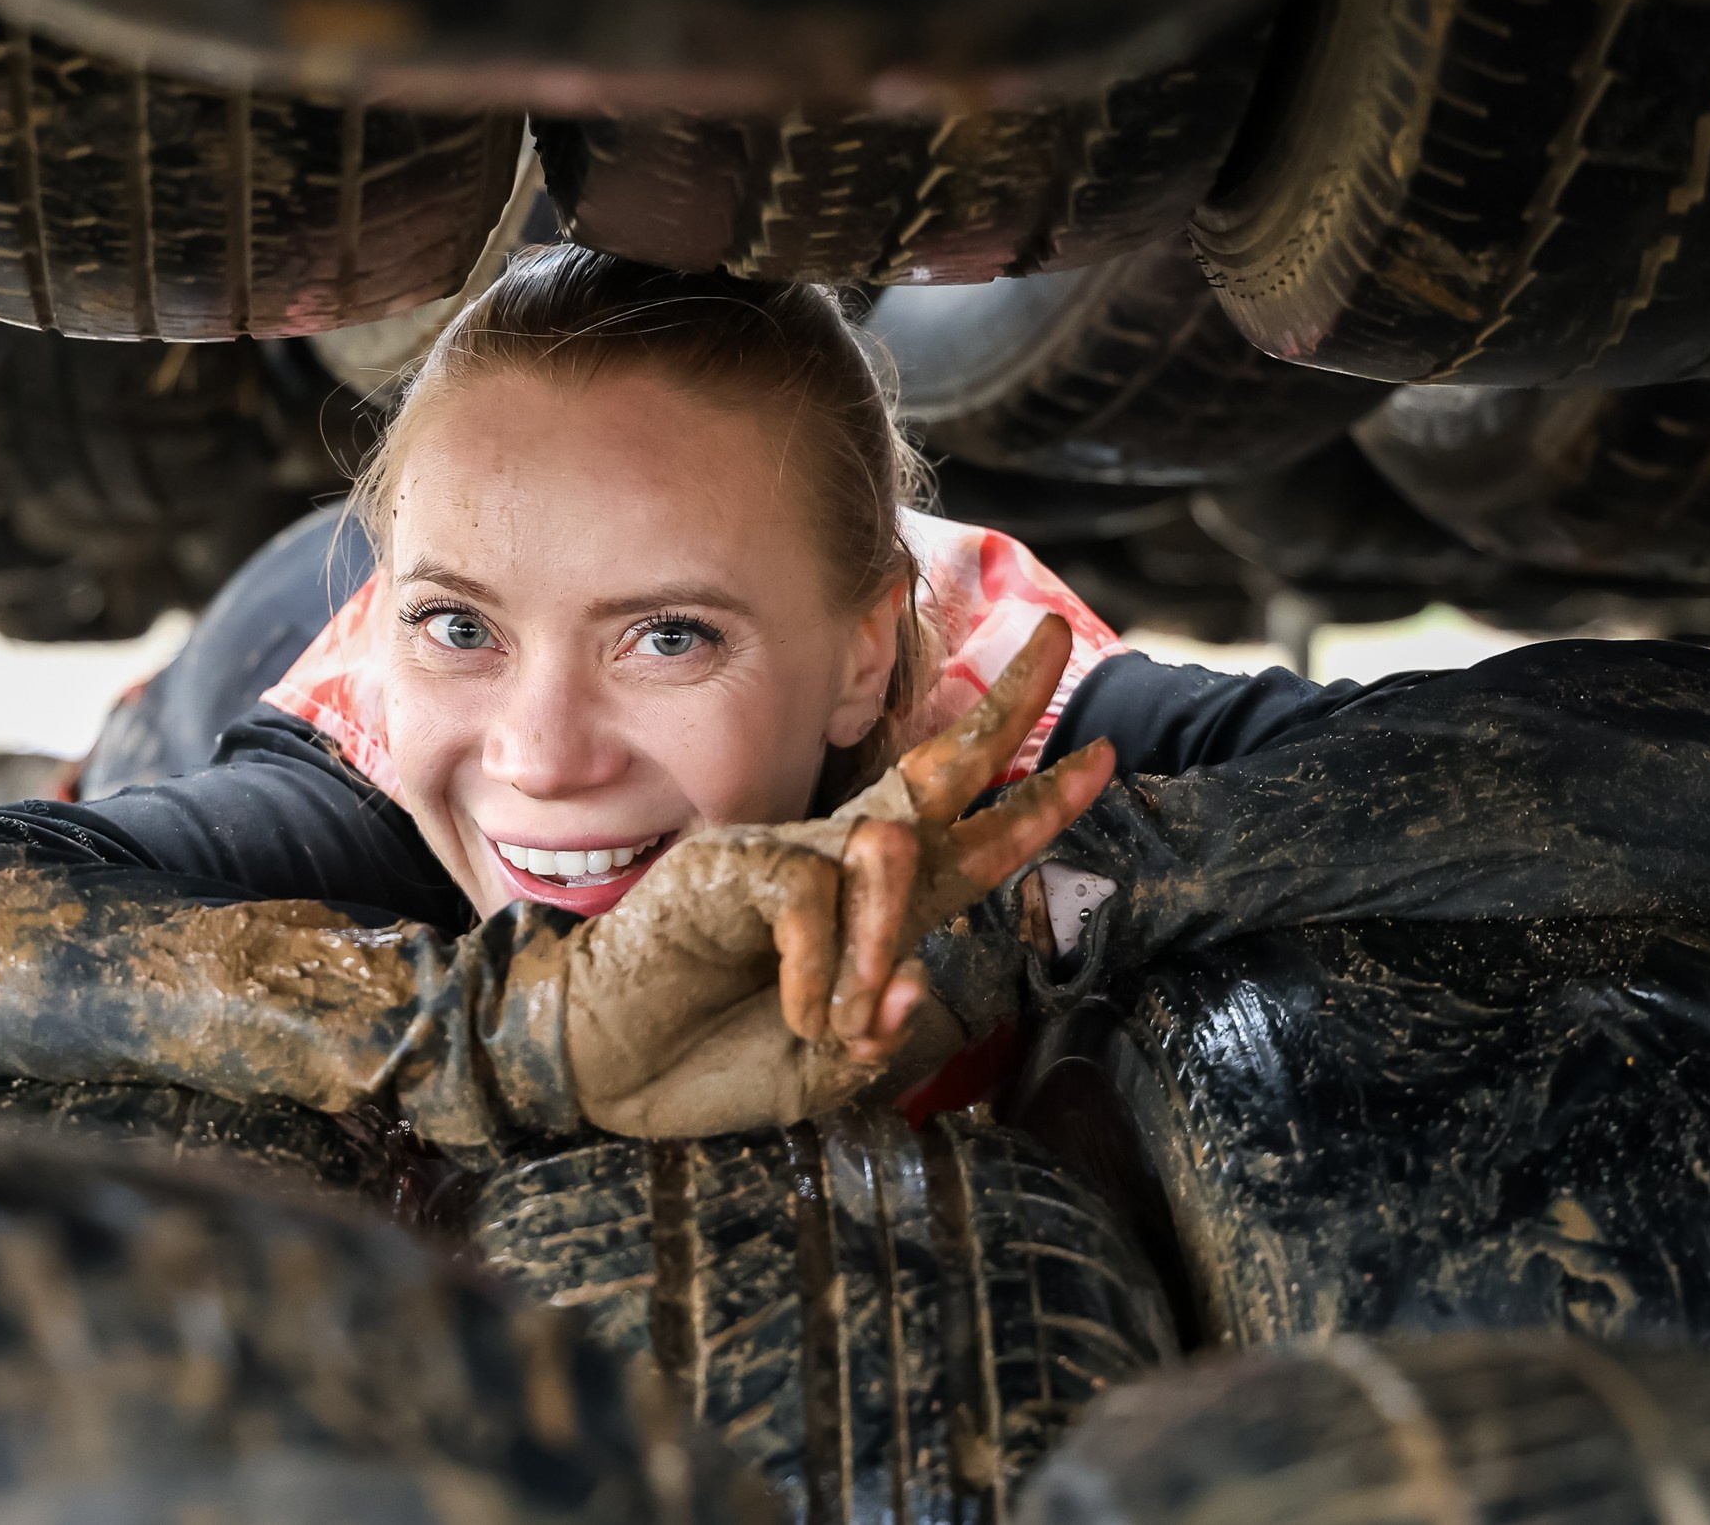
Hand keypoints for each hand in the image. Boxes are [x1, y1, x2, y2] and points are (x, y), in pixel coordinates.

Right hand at [562, 614, 1115, 1136]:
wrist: (606, 1073)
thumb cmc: (708, 1063)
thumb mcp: (822, 1072)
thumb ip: (877, 1039)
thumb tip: (914, 985)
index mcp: (867, 907)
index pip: (965, 836)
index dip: (1036, 801)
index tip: (1103, 757)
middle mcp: (833, 861)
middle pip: (936, 766)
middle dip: (1005, 706)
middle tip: (1059, 636)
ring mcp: (780, 855)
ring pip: (886, 848)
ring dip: (887, 936)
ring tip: (849, 1015)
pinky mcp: (728, 867)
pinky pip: (809, 896)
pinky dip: (819, 968)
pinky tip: (795, 1010)